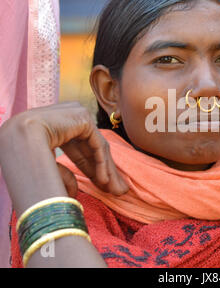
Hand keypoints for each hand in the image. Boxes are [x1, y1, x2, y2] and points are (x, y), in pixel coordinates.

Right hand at [0, 101, 128, 198]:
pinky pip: (97, 144)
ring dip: (106, 170)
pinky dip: (102, 164)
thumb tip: (75, 192)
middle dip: (104, 171)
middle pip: (91, 148)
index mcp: (55, 125)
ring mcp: (75, 113)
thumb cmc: (24, 157)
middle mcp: (67, 116)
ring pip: (96, 147)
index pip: (79, 148)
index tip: (101, 185)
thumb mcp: (49, 167)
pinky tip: (104, 181)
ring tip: (115, 190)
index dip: (91, 168)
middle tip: (117, 190)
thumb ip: (64, 175)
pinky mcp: (83, 117)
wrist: (17, 141)